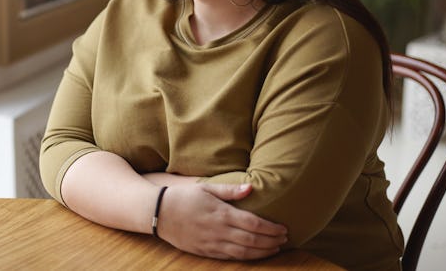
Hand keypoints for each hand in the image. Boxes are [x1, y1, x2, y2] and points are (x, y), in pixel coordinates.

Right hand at [156, 183, 287, 260]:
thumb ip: (230, 190)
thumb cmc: (183, 197)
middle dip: (271, 241)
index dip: (271, 228)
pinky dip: (247, 258)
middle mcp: (219, 231)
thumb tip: (251, 188)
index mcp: (221, 213)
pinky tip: (255, 254)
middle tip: (285, 239)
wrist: (160, 213)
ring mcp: (213, 243)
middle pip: (252, 241)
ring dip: (262, 252)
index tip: (283, 228)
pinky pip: (231, 258)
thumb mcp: (206, 188)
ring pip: (244, 253)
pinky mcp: (206, 251)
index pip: (253, 223)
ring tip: (275, 248)